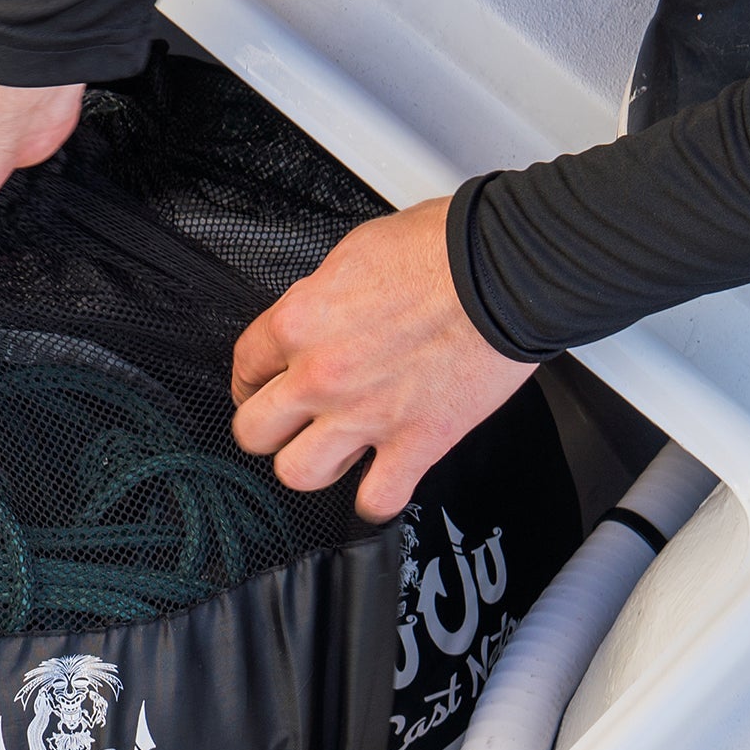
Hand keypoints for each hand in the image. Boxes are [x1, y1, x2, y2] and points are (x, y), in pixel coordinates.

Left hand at [230, 197, 533, 522]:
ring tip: (333, 451)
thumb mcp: (356, 252)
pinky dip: (376, 498)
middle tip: (289, 424)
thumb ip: (324, 297)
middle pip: (254, 432)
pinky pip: (375, 499)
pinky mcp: (414, 443)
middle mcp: (322, 374)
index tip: (263, 386)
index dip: (251, 380)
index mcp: (301, 321)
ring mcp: (364, 415)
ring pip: (297, 474)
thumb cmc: (443, 249)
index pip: (245, 365)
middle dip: (270, 429)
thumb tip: (320, 315)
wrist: (505, 270)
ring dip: (312, 465)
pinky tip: (381, 481)